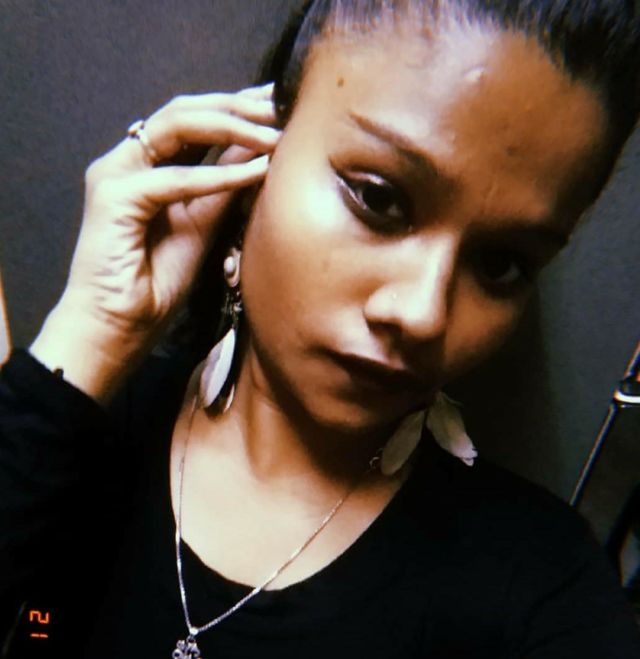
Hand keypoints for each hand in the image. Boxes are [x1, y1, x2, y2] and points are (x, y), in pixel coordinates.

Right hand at [31, 84, 279, 402]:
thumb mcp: (206, 222)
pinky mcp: (113, 197)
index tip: (279, 105)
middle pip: (185, 109)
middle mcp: (130, 161)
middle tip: (281, 107)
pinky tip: (256, 173)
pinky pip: (174, 178)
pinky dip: (218, 176)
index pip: (194, 119)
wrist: (121, 326)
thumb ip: (226, 183)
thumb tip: (259, 150)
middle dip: (238, 105)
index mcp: (149, 165)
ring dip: (231, 126)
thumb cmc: (159, 281)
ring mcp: (117, 173)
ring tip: (274, 135)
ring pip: (177, 125)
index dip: (237, 108)